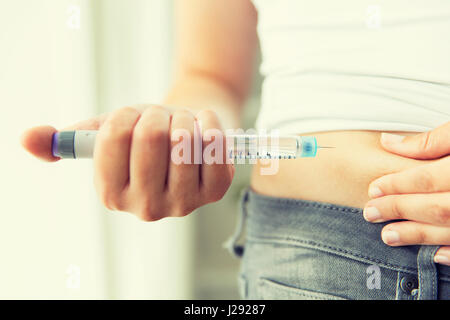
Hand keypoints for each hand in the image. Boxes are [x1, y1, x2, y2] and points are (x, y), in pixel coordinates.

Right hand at [20, 105, 233, 220]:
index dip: (126, 116)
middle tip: (161, 120)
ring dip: (183, 117)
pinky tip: (203, 128)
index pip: (114, 136)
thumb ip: (70, 140)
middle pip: (151, 136)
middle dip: (157, 115)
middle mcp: (147, 207)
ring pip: (184, 138)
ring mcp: (184, 203)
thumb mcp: (106, 132)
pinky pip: (214, 145)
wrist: (188, 131)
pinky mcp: (215, 192)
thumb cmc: (146, 133)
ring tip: (182, 124)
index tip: (134, 119)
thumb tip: (26, 139)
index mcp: (112, 194)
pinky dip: (209, 122)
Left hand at [364, 122, 449, 266]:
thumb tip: (389, 143)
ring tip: (388, 236)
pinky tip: (435, 255)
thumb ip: (434, 139)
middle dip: (400, 210)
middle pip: (437, 207)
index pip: (429, 178)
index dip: (398, 185)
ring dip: (419, 235)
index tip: (373, 189)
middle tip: (370, 213)